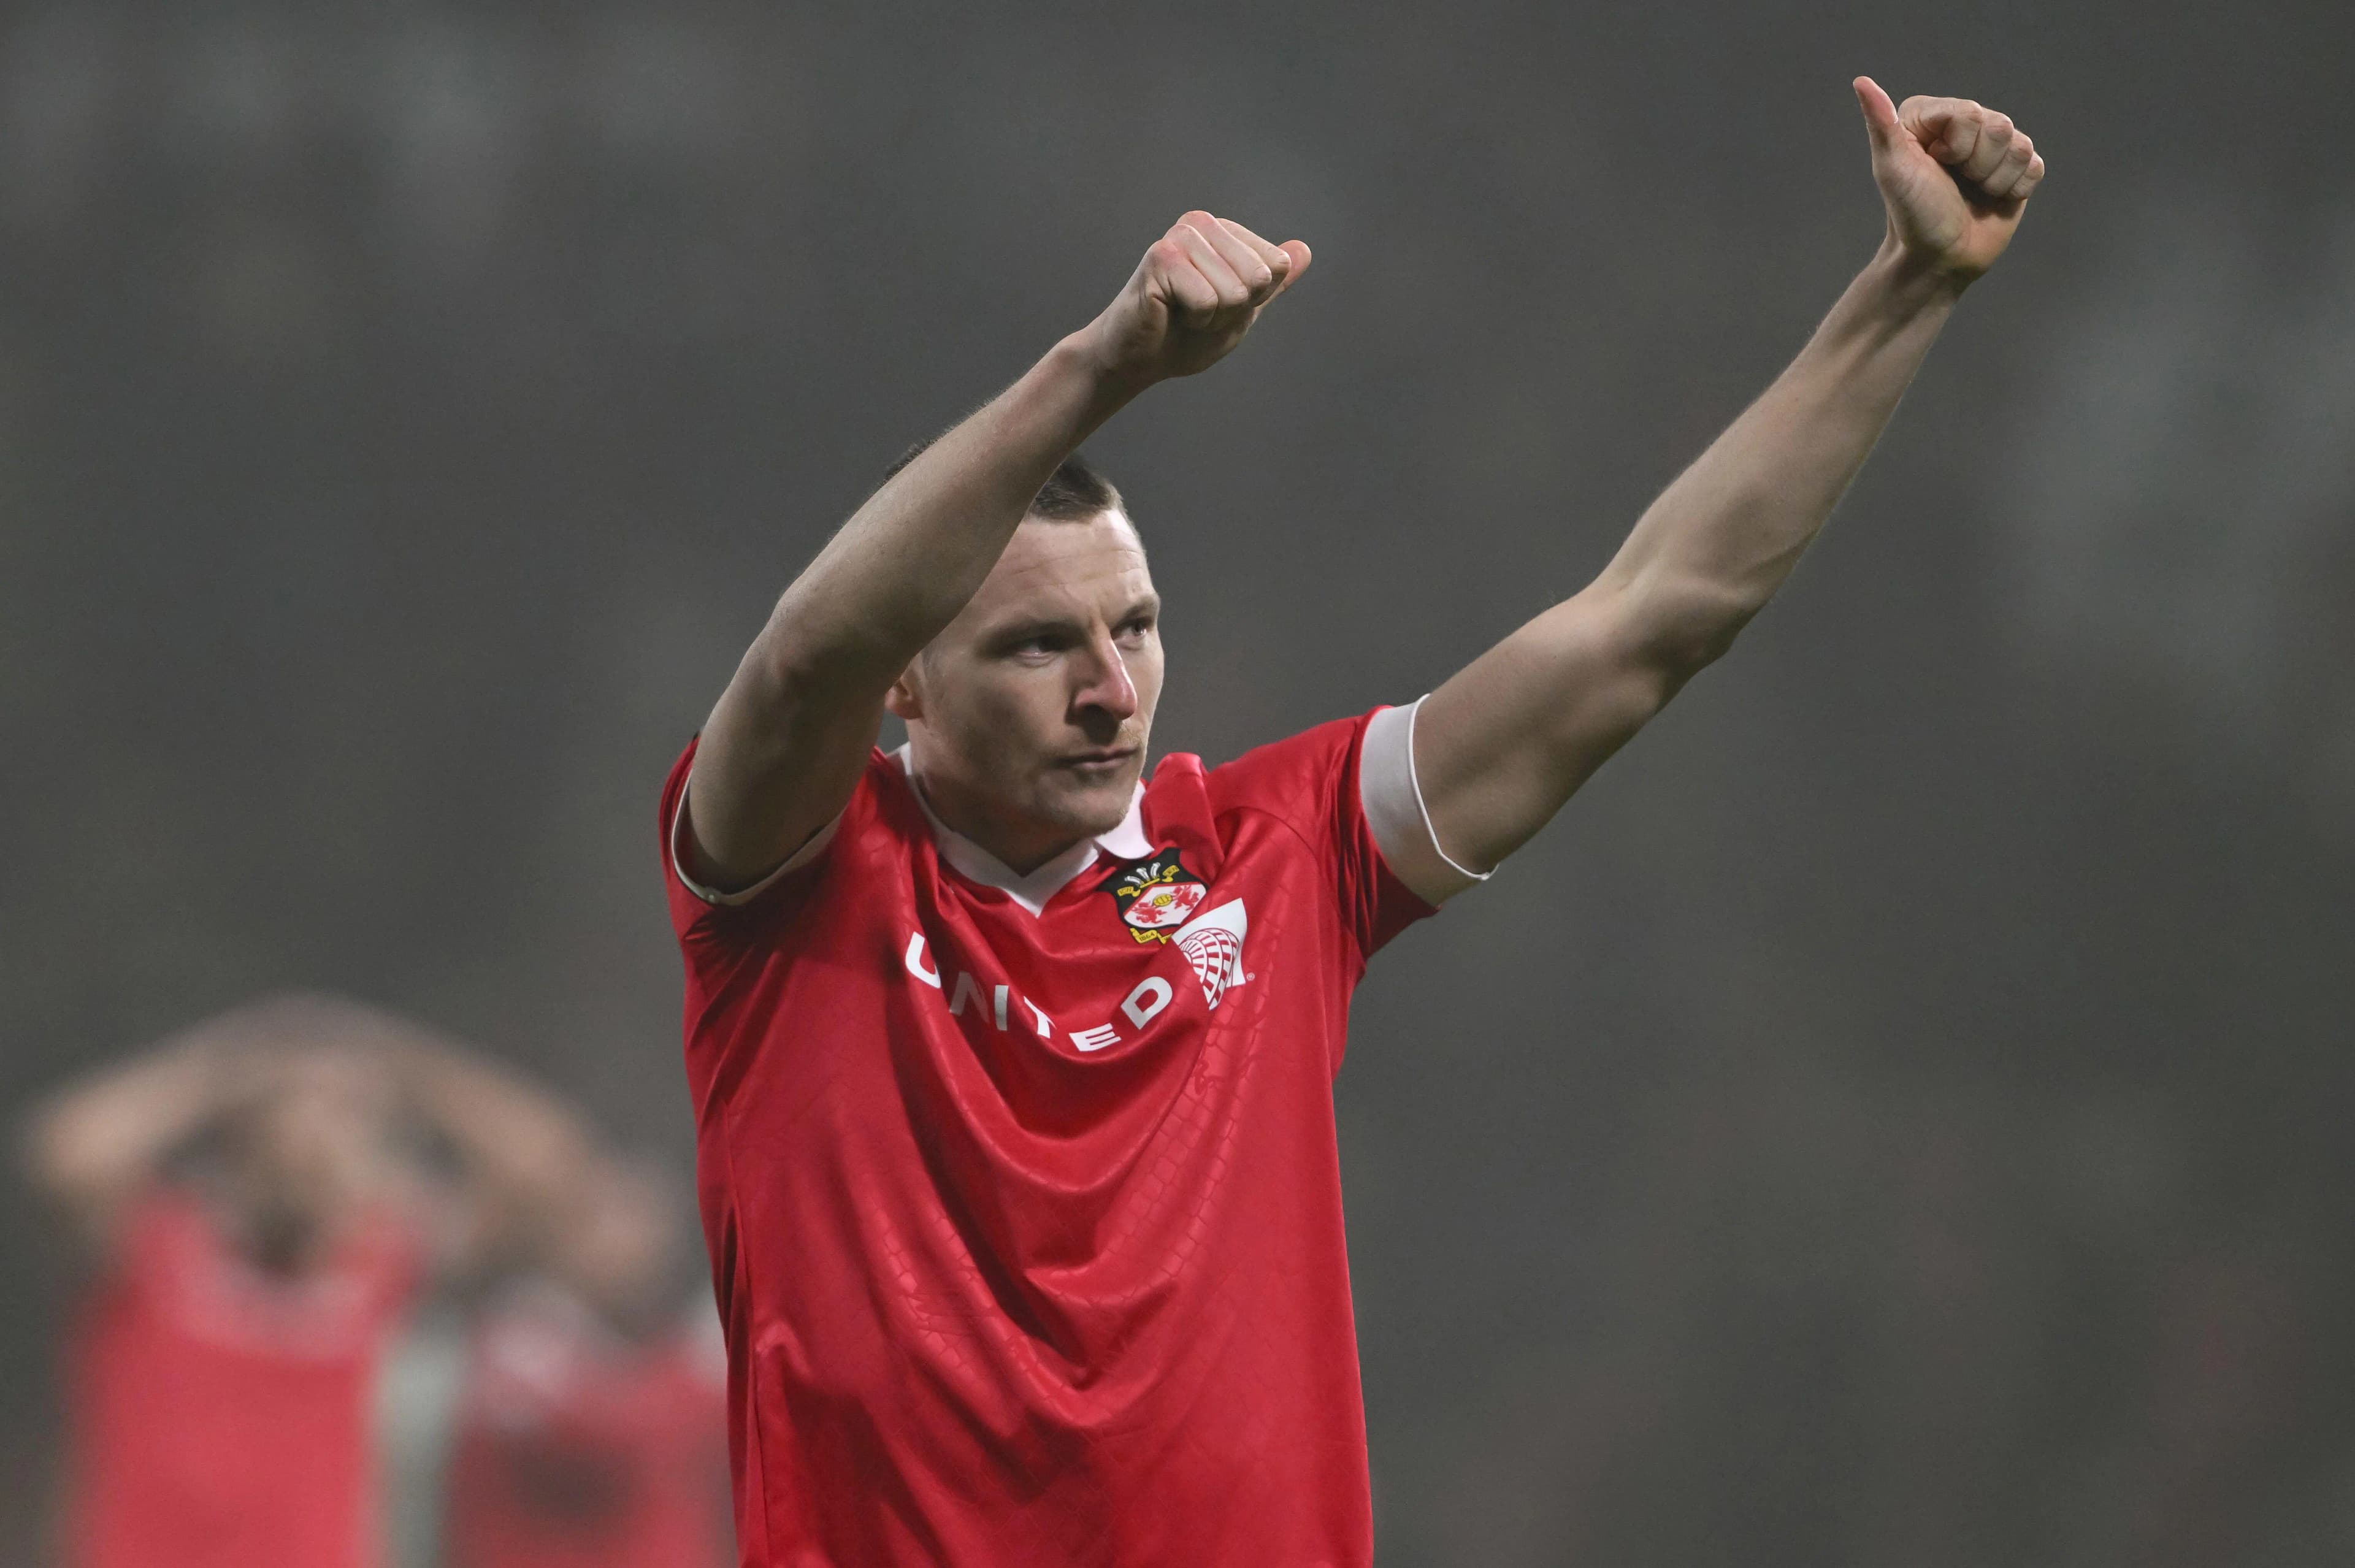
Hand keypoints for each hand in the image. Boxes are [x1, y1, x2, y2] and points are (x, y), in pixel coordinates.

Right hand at [1079, 211, 1311, 387]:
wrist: (1139, 359)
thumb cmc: (1184, 335)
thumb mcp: (1241, 310)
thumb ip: (1272, 283)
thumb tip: (1304, 250)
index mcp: (1224, 231)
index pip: (1275, 266)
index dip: (1253, 300)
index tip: (1219, 305)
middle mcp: (1202, 224)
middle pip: (1258, 277)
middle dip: (1234, 310)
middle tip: (1199, 313)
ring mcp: (1180, 237)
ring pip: (1235, 291)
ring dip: (1213, 318)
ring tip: (1185, 313)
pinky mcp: (1161, 258)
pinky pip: (1207, 300)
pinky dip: (1195, 321)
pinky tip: (1170, 314)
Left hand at [1854, 78, 2045, 284]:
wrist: (1938, 259)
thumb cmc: (1912, 214)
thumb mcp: (1892, 169)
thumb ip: (1880, 124)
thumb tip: (1861, 81)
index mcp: (1932, 116)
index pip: (1969, 113)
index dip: (1957, 146)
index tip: (1935, 165)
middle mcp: (1964, 124)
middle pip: (1999, 127)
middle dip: (1977, 165)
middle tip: (1955, 183)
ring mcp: (1992, 146)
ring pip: (2020, 146)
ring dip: (1995, 180)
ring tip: (1972, 193)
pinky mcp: (2016, 168)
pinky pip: (2034, 165)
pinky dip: (2015, 189)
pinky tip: (1993, 199)